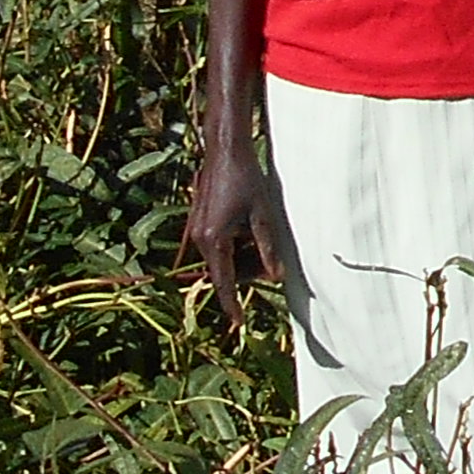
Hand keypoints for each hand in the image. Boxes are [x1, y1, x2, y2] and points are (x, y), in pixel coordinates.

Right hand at [189, 139, 285, 323]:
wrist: (225, 151)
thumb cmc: (245, 180)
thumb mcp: (262, 216)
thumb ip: (268, 249)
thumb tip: (275, 277)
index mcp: (214, 240)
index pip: (224, 282)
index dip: (232, 304)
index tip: (238, 322)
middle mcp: (200, 239)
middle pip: (225, 271)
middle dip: (247, 274)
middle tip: (271, 265)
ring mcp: (197, 230)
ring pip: (223, 258)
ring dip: (242, 258)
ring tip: (260, 236)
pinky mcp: (200, 222)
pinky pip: (218, 245)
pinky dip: (235, 246)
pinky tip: (249, 227)